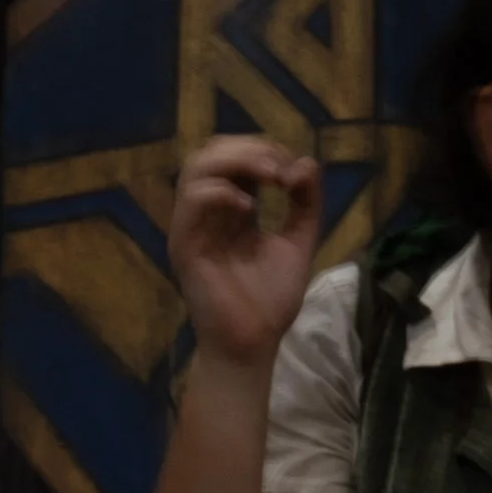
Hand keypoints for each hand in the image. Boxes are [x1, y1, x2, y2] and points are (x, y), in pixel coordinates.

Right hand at [166, 139, 322, 367]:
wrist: (253, 343)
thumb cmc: (270, 299)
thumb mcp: (298, 243)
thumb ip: (305, 204)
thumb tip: (307, 162)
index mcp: (232, 208)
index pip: (236, 157)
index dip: (265, 151)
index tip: (297, 171)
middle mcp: (208, 211)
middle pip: (213, 151)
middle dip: (252, 148)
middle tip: (282, 168)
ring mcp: (192, 225)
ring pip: (197, 166)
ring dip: (237, 160)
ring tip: (271, 176)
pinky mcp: (184, 244)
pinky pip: (192, 200)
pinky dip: (221, 191)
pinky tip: (248, 207)